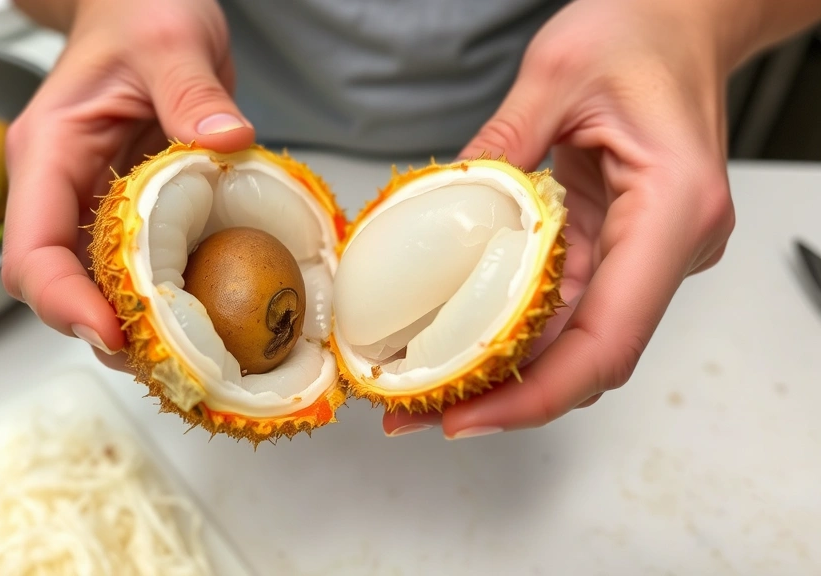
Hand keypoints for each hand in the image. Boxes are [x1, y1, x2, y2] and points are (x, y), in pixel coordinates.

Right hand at [1, 0, 253, 363]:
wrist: (144, 5)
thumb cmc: (141, 12)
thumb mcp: (170, 39)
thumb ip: (192, 89)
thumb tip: (223, 142)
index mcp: (49, 154)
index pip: (31, 250)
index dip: (63, 303)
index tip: (112, 334)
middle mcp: (60, 189)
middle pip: (57, 286)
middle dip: (102, 332)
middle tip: (166, 363)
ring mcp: (91, 204)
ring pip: (95, 288)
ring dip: (134, 329)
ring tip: (190, 356)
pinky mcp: (128, 211)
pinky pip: (134, 269)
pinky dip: (162, 300)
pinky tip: (204, 317)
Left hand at [384, 0, 737, 438]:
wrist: (684, 18)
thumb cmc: (645, 32)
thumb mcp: (557, 73)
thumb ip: (499, 147)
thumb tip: (441, 210)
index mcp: (674, 210)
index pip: (608, 337)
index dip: (536, 394)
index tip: (467, 417)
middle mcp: (670, 246)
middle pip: (587, 356)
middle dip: (504, 398)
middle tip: (418, 414)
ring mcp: (646, 251)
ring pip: (572, 340)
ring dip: (503, 370)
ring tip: (424, 389)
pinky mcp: (619, 244)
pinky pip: (563, 303)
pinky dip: (512, 328)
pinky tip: (458, 339)